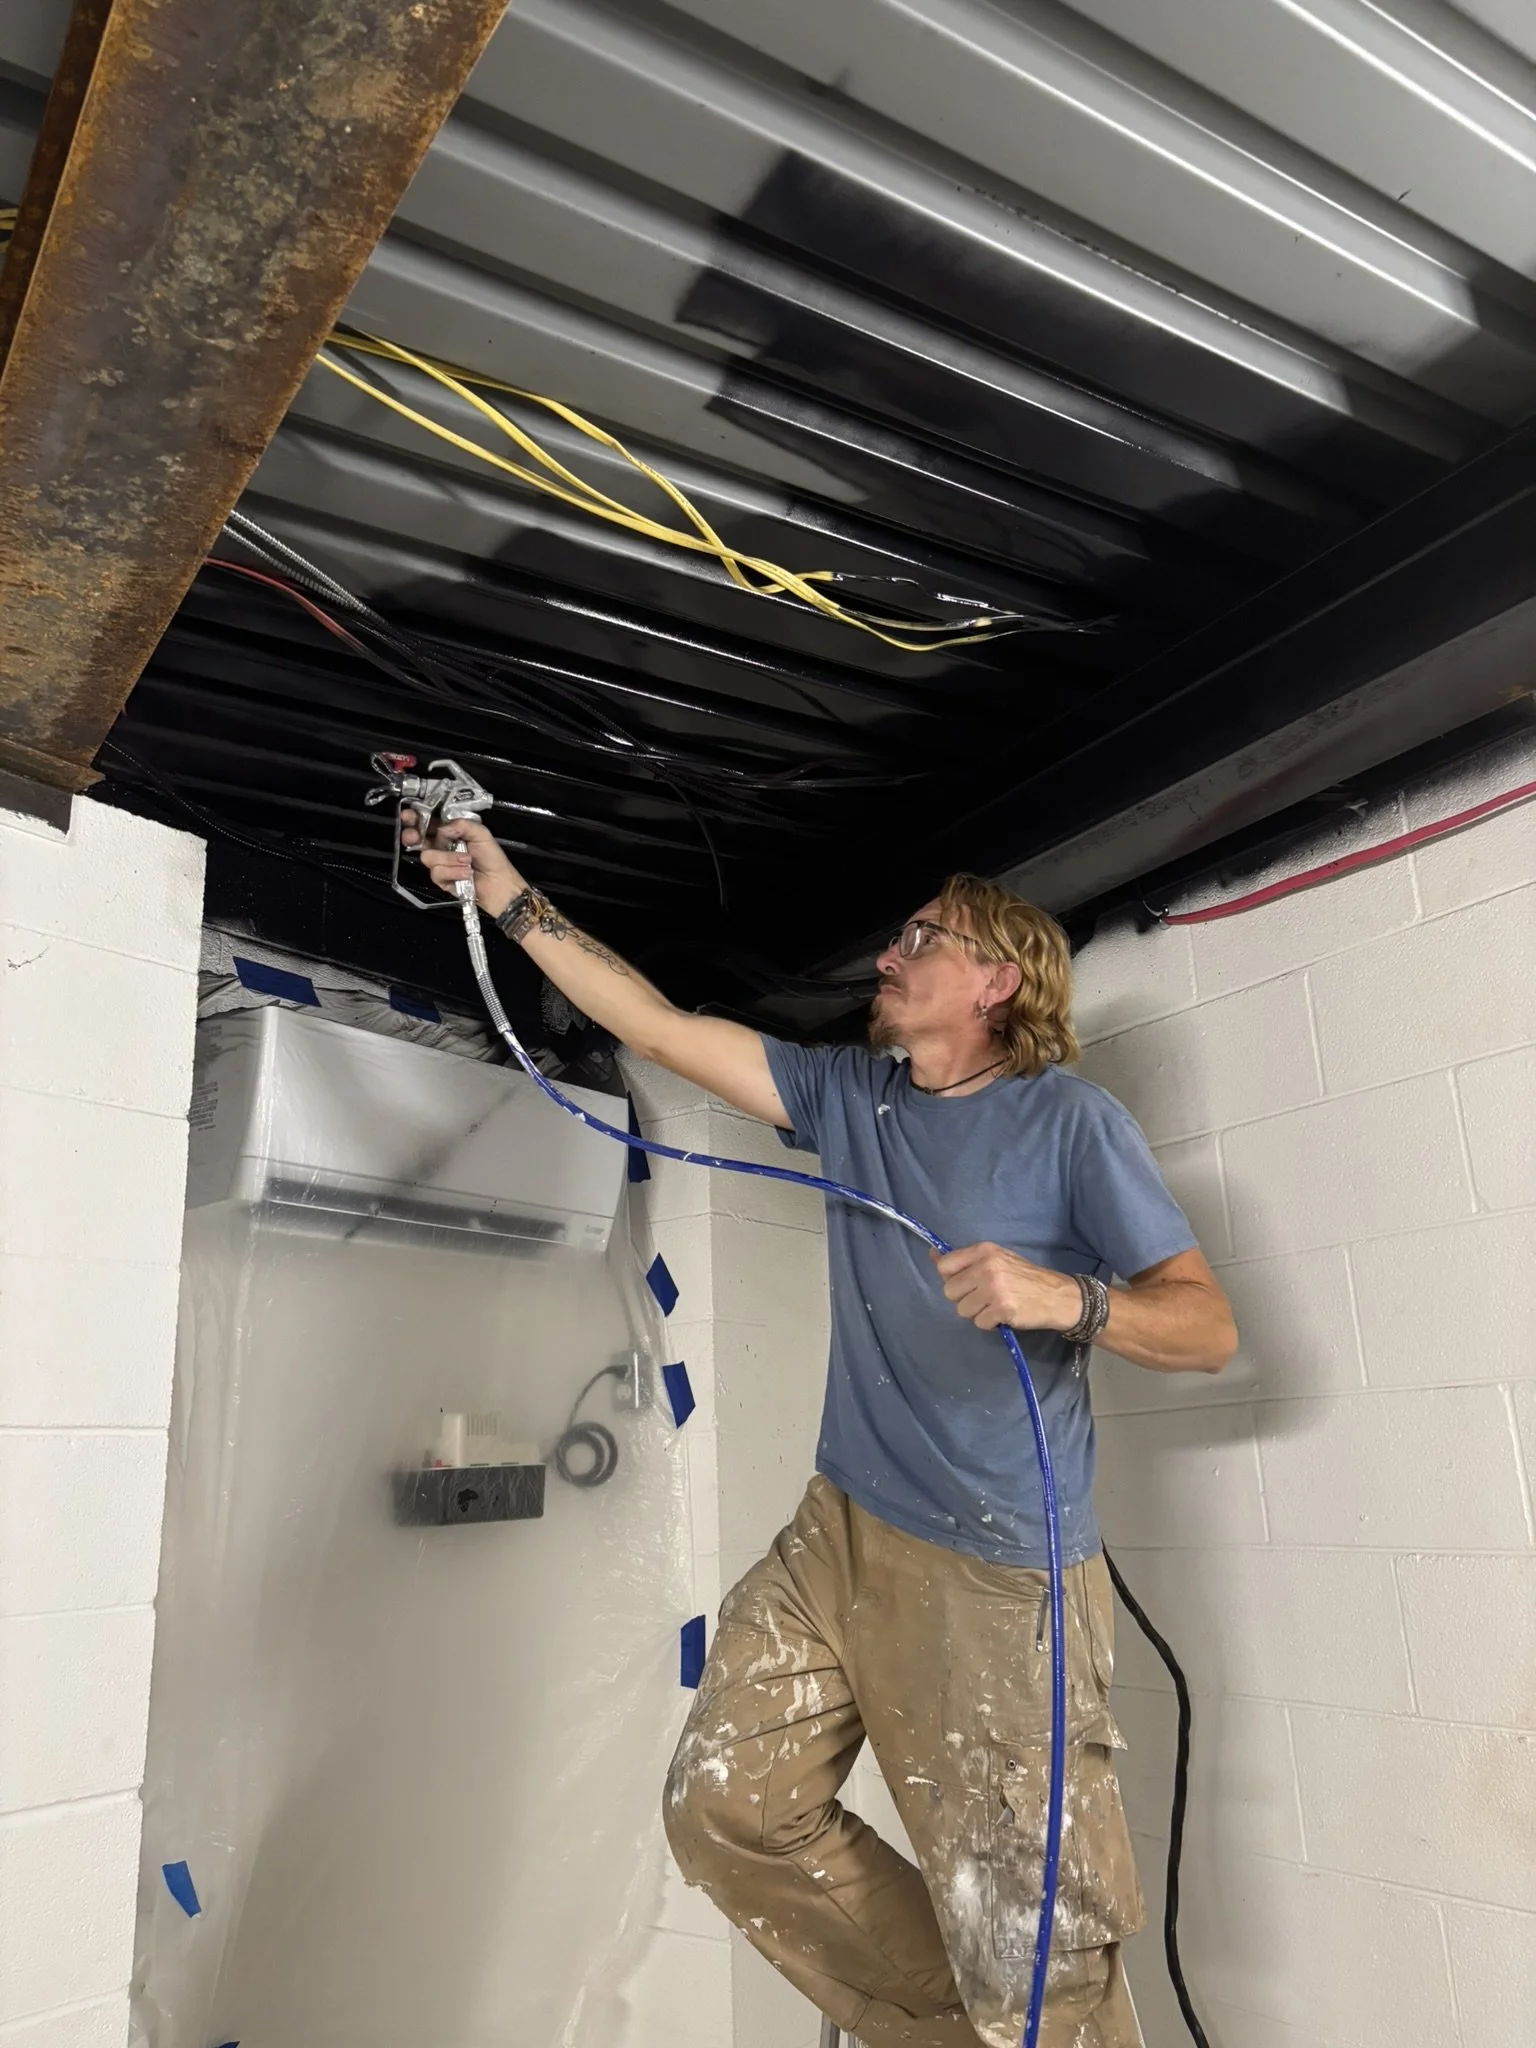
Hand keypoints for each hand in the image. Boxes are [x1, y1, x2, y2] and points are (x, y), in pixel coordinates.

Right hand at [400, 807, 523, 917]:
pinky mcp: (441, 879)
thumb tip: (442, 828)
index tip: (408, 815)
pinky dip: (453, 872)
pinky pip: (437, 872)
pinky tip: (465, 873)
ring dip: (449, 858)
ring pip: (428, 857)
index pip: (429, 822)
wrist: (500, 884)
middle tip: (413, 836)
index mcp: (449, 832)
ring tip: (467, 862)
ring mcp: (440, 863)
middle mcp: (441, 846)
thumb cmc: (492, 857)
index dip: (416, 818)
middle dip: (412, 835)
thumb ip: (462, 825)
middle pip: (417, 839)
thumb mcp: (481, 834)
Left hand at [930, 1243, 1080, 1333]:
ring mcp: (993, 1288)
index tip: (964, 1283)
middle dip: (964, 1298)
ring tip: (995, 1306)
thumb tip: (932, 1255)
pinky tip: (1003, 1315)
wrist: (1057, 1295)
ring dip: (977, 1312)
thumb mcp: (997, 1259)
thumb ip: (967, 1260)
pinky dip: (989, 1323)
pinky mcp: (1001, 1309)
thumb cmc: (1025, 1277)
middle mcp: (986, 1267)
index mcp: (984, 1250)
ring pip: (962, 1309)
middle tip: (984, 1297)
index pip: (945, 1265)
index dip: (950, 1278)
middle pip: (950, 1291)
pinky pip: (979, 1323)